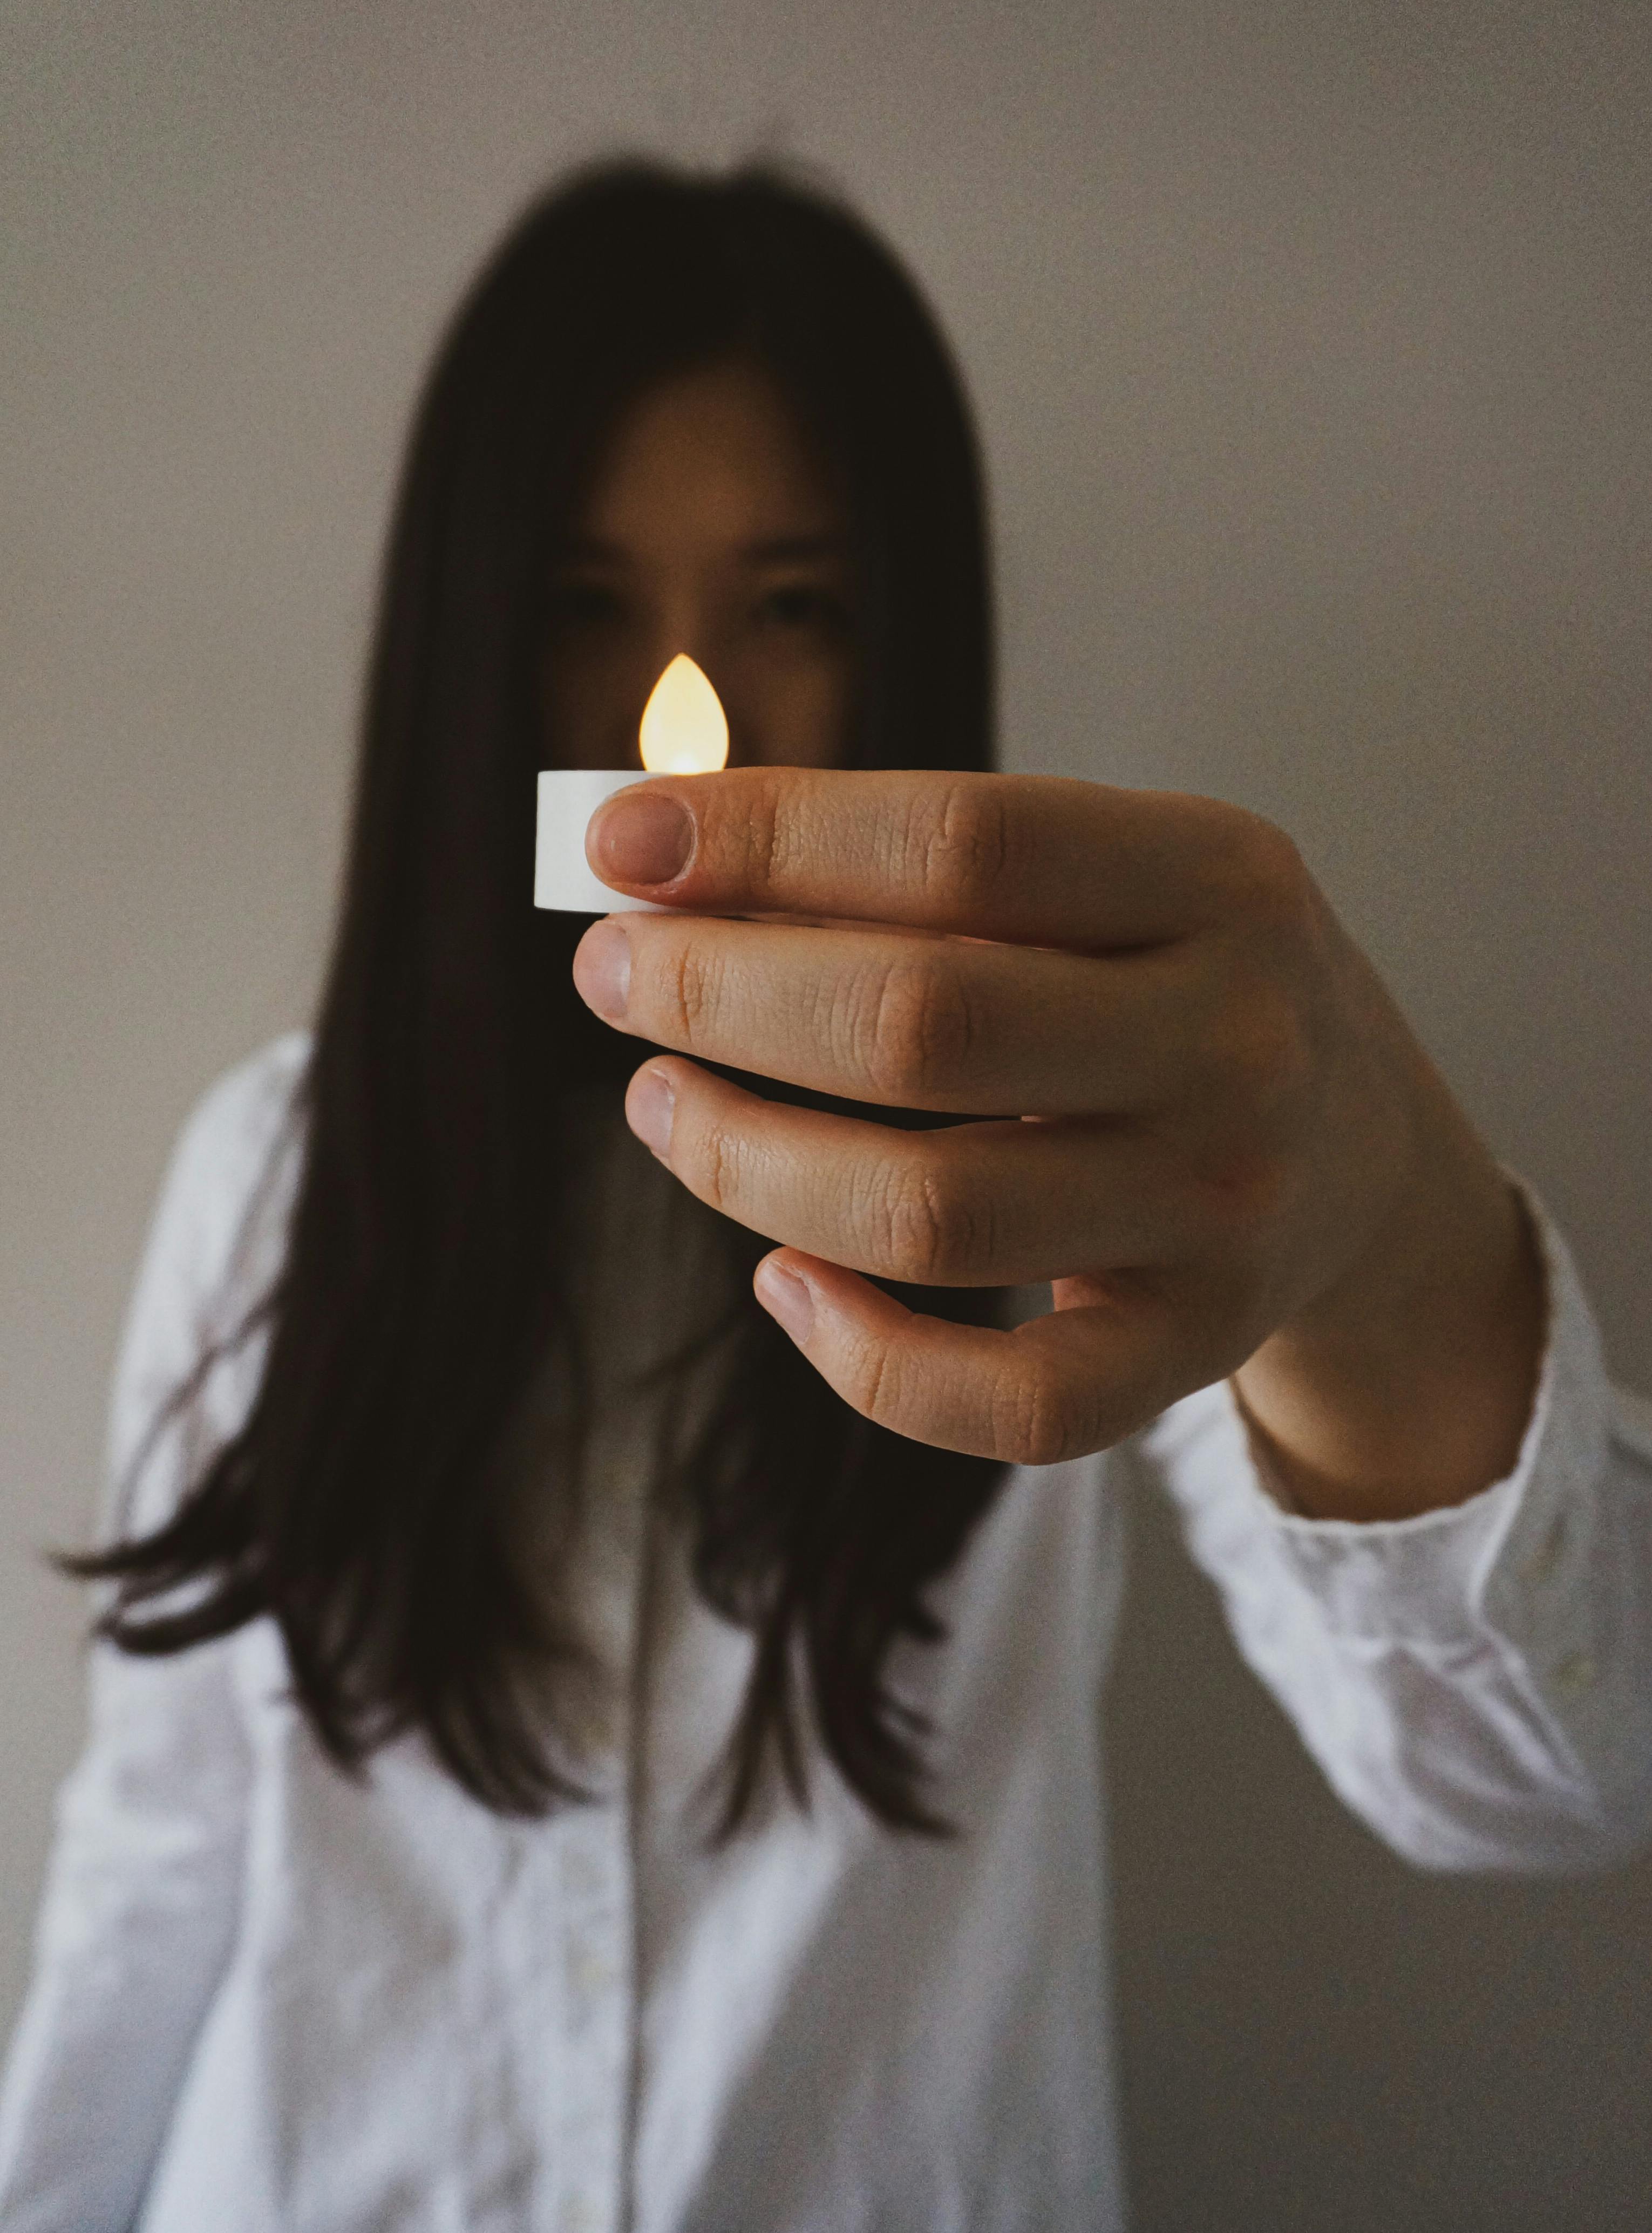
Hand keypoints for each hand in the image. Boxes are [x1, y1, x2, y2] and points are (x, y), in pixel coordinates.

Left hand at [571, 771, 1542, 1512]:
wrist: (1368, 1150)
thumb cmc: (1175, 983)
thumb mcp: (1105, 876)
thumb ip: (912, 863)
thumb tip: (656, 859)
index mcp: (1216, 878)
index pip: (963, 840)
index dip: (771, 835)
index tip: (622, 836)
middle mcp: (1237, 1042)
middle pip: (924, 1024)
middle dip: (721, 995)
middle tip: (616, 974)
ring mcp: (1221, 1213)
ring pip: (928, 1216)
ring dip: (745, 1159)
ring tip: (660, 1103)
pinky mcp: (1190, 1353)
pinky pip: (1003, 1403)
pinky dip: (860, 1356)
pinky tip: (779, 1278)